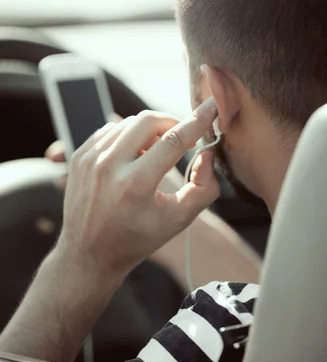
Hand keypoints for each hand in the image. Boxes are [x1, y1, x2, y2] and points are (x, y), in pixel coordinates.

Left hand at [56, 98, 219, 278]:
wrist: (90, 254)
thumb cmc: (139, 238)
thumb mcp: (180, 218)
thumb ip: (204, 185)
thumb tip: (208, 151)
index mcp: (136, 184)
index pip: (174, 139)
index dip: (198, 120)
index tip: (212, 106)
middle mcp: (109, 167)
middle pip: (148, 120)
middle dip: (171, 122)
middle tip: (181, 136)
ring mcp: (89, 160)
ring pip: (128, 122)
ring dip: (149, 131)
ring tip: (155, 153)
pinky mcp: (78, 157)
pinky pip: (110, 130)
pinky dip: (127, 136)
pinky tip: (134, 155)